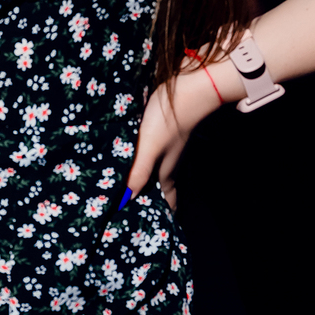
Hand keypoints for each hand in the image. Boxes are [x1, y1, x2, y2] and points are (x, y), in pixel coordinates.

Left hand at [126, 66, 224, 211]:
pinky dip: (140, 159)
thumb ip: (138, 172)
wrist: (191, 84)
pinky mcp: (162, 130)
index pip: (167, 202)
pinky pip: (150, 151)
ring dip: (142, 179)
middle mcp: (167, 161)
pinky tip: (128, 154)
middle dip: (147, 200)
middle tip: (128, 212)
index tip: (148, 230)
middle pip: (159, 187)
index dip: (160, 216)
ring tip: (123, 188)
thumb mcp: (149, 146)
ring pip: (155, 169)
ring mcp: (166, 146)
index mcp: (166, 171)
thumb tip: (124, 201)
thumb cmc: (170, 118)